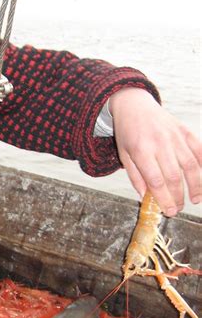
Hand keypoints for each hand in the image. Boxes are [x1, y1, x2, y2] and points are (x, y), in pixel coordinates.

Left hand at [110, 88, 200, 215]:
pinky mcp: (184, 131)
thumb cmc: (128, 133)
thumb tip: (146, 197)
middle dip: (178, 196)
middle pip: (174, 175)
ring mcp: (174, 135)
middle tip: (178, 209)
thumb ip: (135, 176)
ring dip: (196, 185)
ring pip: (190, 164)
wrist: (134, 106)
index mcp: (141, 150)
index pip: (156, 180)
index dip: (164, 198)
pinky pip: (198, 149)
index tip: (168, 211)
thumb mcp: (124, 155)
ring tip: (195, 199)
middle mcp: (160, 142)